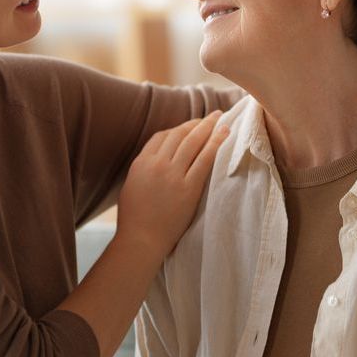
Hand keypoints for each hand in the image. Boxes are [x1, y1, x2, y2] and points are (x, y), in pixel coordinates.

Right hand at [117, 112, 228, 257]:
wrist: (141, 240)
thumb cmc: (134, 218)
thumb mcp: (132, 186)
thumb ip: (144, 169)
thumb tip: (157, 159)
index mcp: (141, 162)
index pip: (162, 136)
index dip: (178, 129)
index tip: (190, 127)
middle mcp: (156, 164)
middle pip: (179, 134)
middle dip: (196, 123)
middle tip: (211, 116)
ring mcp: (173, 175)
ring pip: (193, 142)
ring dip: (208, 127)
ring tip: (220, 118)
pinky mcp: (188, 188)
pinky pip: (204, 160)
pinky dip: (216, 144)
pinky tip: (225, 134)